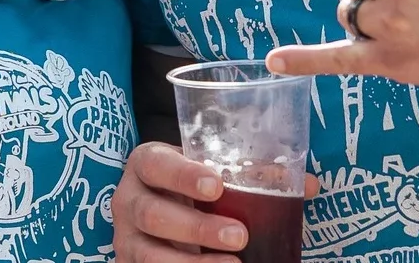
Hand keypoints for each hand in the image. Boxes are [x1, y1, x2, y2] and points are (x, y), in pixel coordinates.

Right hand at [112, 142, 246, 262]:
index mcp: (145, 164)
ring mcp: (126, 236)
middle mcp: (128, 199)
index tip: (217, 187)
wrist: (164, 207)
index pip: (157, 165)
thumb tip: (293, 180)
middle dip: (198, 228)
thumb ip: (239, 173)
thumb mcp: (203, 172)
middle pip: (153, 214)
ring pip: (151, 254)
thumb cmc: (188, 186)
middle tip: (239, 235)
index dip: (185, 176)